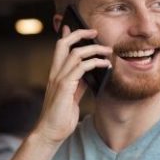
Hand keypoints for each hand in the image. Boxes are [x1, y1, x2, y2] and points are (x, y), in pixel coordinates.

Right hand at [33, 26, 111, 144]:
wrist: (50, 133)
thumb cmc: (60, 117)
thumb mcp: (72, 96)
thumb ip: (79, 83)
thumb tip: (92, 72)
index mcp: (55, 75)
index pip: (59, 49)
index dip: (67, 35)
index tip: (76, 26)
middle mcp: (55, 73)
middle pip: (63, 44)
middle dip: (79, 33)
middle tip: (94, 31)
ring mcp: (58, 79)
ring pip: (75, 53)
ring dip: (94, 49)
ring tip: (108, 50)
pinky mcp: (64, 87)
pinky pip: (81, 67)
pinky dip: (95, 63)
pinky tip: (106, 65)